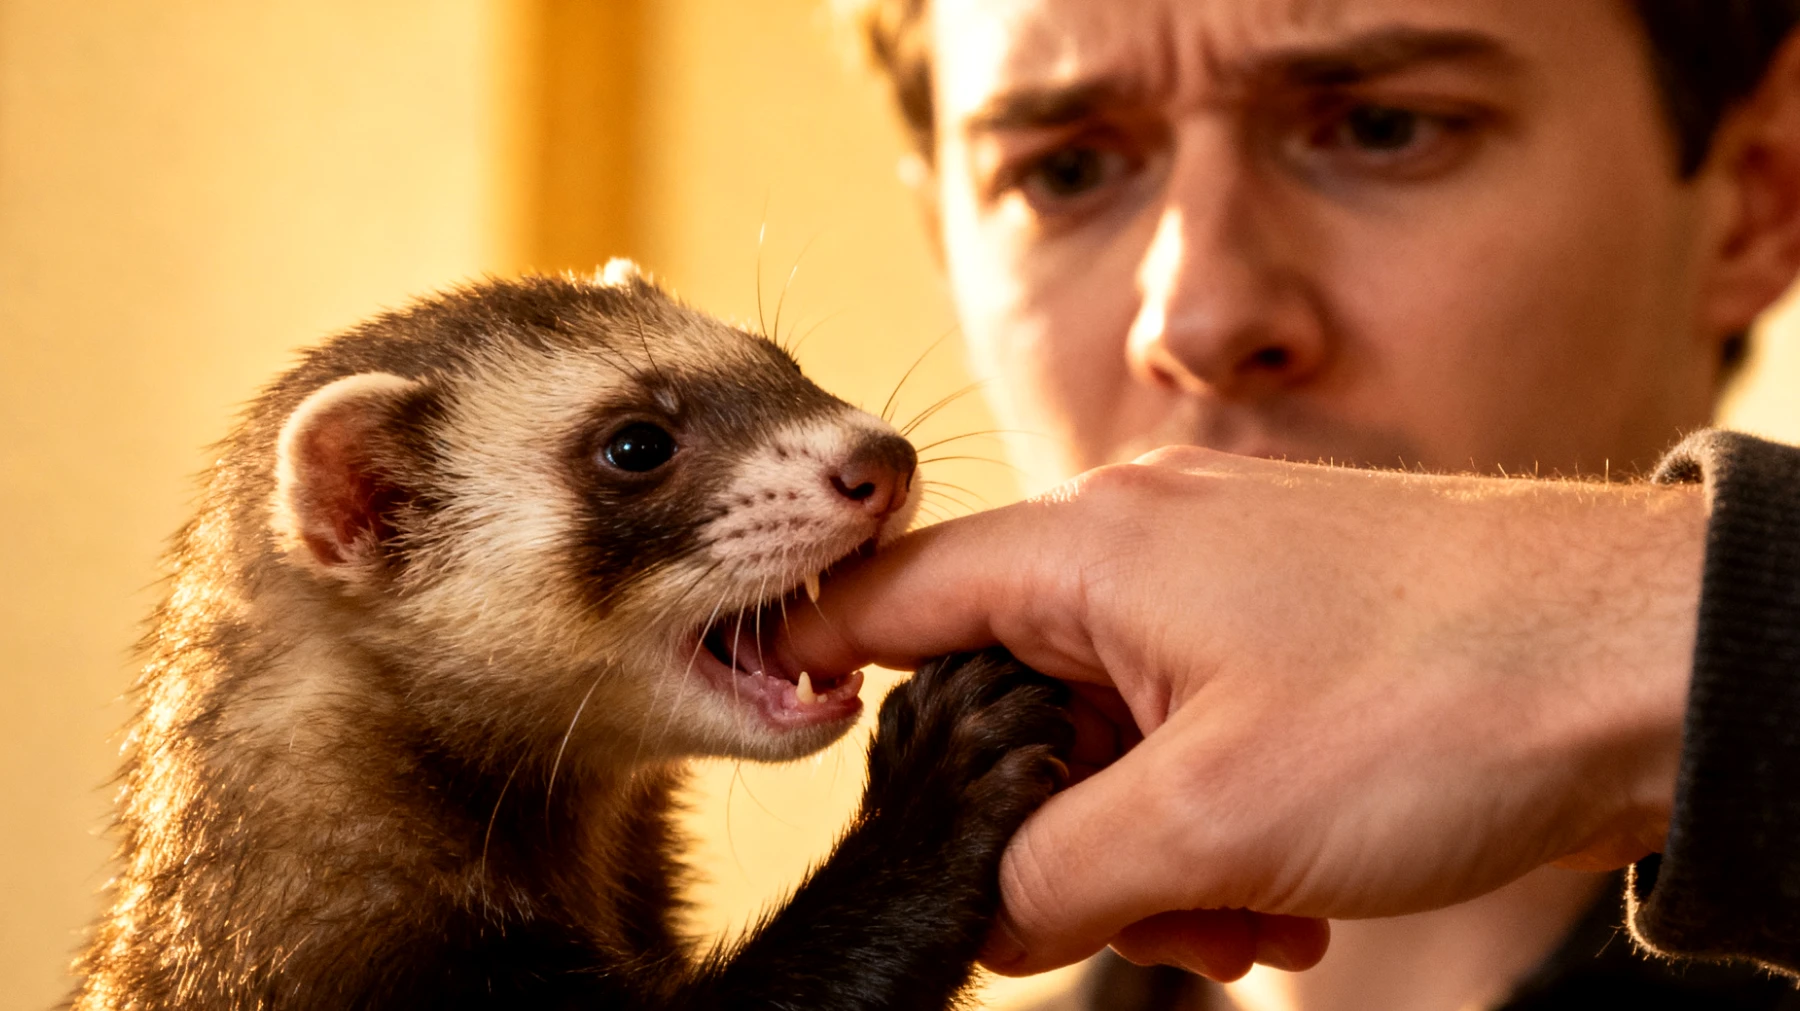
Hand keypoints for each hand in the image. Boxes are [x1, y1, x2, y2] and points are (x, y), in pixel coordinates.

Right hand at [774, 448, 1702, 979]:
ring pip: (1106, 741)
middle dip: (1049, 833)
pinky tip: (1289, 898)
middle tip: (1129, 916)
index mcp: (1092, 547)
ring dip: (1148, 853)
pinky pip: (1191, 742)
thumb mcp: (1211, 820)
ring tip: (1249, 923)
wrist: (1652, 665)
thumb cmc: (1447, 696)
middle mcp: (1141, 548)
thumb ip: (1051, 874)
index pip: (895, 597)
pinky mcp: (1284, 637)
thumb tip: (982, 914)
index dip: (828, 673)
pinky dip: (1214, 829)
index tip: (802, 748)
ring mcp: (1218, 588)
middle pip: (1007, 703)